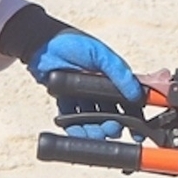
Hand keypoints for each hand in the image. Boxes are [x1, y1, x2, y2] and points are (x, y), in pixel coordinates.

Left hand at [27, 30, 142, 140]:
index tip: (137, 134)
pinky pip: (71, 119)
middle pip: (110, 115)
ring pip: (91, 120)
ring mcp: (82, 96)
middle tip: (110, 130)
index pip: (128, 102)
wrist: (40, 42)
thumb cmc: (72, 43)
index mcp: (112, 78)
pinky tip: (77, 133)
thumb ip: (119, 74)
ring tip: (93, 135)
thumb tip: (137, 95)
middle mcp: (99, 89)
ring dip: (94, 130)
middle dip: (111, 126)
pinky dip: (74, 128)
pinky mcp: (65, 101)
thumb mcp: (100, 55)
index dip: (134, 118)